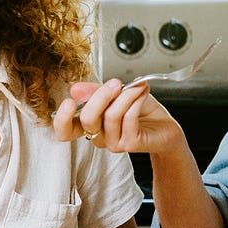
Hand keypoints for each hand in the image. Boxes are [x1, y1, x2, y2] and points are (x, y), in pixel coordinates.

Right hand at [52, 78, 184, 152]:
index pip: (65, 131)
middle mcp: (99, 136)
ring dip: (125, 95)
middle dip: (101, 96)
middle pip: (88, 120)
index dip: (62, 119)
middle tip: (115, 83)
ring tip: (137, 87)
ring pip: (111, 115)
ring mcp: (114, 143)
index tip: (69, 101)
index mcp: (91, 125)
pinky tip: (142, 94)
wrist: (165, 126)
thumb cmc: (141, 110)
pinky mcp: (131, 144)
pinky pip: (129, 118)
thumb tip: (75, 88)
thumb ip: (96, 91)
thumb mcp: (116, 94)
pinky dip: (136, 100)